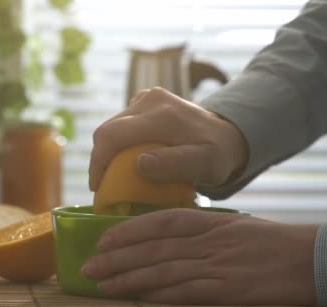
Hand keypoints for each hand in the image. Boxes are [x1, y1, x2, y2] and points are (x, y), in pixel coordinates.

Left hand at [81, 209, 318, 305]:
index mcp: (207, 222)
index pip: (158, 222)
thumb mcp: (229, 226)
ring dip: (128, 278)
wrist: (307, 259)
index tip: (101, 240)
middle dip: (116, 258)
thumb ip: (196, 231)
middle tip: (89, 266)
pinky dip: (159, 295)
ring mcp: (215, 265)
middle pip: (152, 248)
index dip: (126, 231)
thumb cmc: (267, 242)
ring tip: (102, 285)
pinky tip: (139, 298)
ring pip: (162, 270)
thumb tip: (161, 240)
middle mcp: (206, 241)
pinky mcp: (225, 290)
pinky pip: (185, 292)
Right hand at [89, 87, 248, 190]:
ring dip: (109, 154)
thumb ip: (176, 164)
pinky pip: (120, 125)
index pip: (112, 135)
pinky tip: (127, 161)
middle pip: (107, 131)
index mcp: (162, 115)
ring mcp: (145, 98)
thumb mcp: (207, 165)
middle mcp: (150, 100)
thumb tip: (140, 163)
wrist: (228, 133)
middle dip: (100, 161)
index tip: (97, 188)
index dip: (98, 162)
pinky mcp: (143, 102)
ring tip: (115, 177)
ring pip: (111, 128)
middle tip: (104, 188)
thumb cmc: (218, 154)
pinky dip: (118, 146)